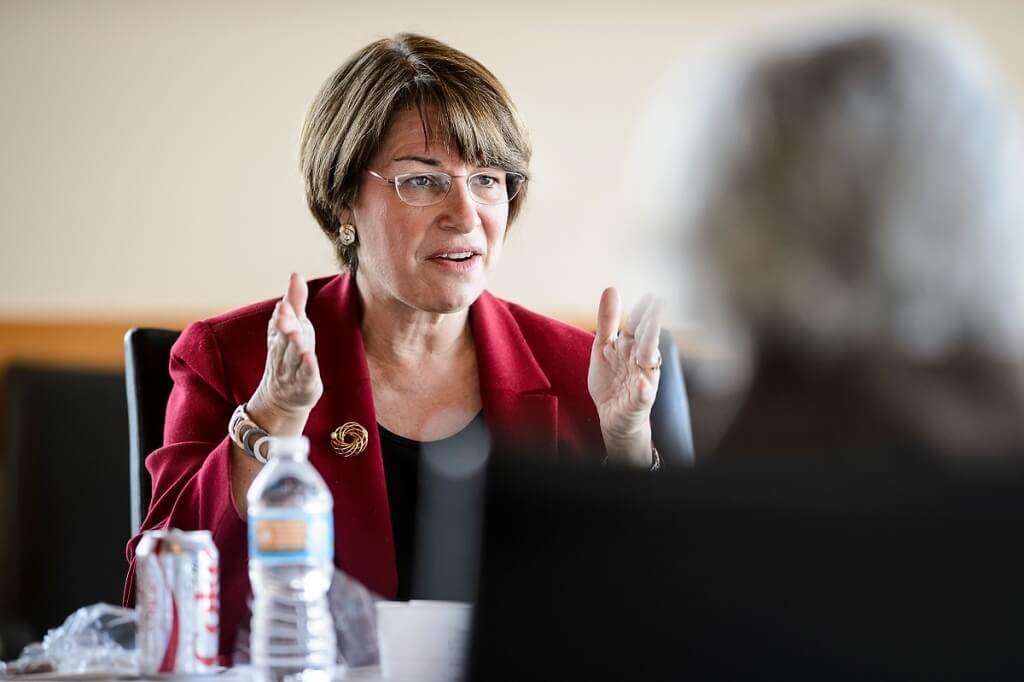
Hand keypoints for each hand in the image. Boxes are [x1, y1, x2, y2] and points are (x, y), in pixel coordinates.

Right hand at [249, 273, 322, 428]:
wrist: (281, 398)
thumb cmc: (288, 356)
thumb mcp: (291, 328)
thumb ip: (295, 302)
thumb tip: (295, 274)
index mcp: (281, 337)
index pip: (282, 322)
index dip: (284, 313)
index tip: (284, 301)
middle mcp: (284, 352)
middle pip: (285, 337)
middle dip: (285, 324)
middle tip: (284, 310)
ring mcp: (293, 370)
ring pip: (293, 356)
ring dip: (295, 343)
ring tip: (297, 332)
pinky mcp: (305, 385)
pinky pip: (306, 375)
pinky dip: (307, 367)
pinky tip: (309, 357)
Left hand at [587, 288, 662, 465]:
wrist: (612, 414)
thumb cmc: (612, 379)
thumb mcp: (603, 346)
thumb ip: (608, 320)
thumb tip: (611, 288)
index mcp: (631, 345)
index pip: (638, 325)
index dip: (643, 312)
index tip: (651, 297)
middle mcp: (640, 359)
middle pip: (647, 338)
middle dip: (652, 324)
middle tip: (659, 307)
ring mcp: (642, 378)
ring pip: (649, 361)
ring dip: (650, 349)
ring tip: (649, 338)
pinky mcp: (640, 400)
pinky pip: (643, 394)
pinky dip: (643, 389)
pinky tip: (641, 383)